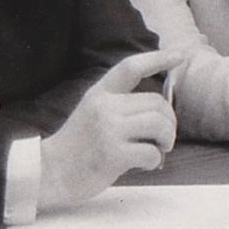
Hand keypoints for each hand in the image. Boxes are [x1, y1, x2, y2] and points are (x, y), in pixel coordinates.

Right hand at [39, 50, 182, 211]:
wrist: (49, 173)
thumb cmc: (78, 146)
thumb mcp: (93, 113)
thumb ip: (120, 106)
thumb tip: (162, 110)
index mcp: (99, 94)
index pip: (131, 68)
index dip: (157, 59)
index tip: (179, 55)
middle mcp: (104, 107)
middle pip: (156, 102)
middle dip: (169, 121)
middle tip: (164, 138)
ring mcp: (108, 130)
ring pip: (159, 124)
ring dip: (167, 139)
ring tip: (160, 149)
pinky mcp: (113, 154)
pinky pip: (151, 152)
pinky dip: (154, 160)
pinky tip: (144, 164)